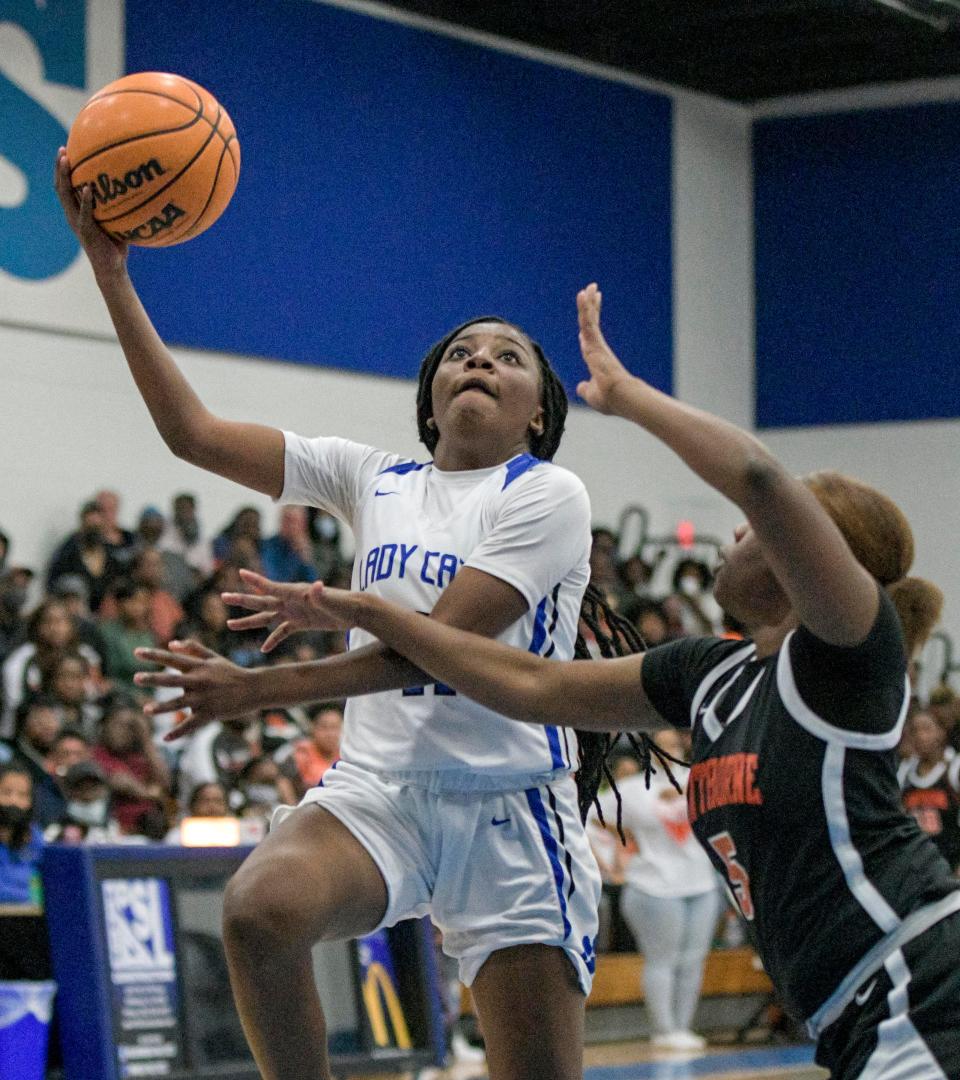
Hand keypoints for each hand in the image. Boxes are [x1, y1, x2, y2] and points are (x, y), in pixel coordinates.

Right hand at [54, 146, 128, 279]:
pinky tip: (87, 188)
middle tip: (62, 149)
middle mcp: (73, 215)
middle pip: (60, 187)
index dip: (62, 170)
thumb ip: (117, 205)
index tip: (66, 151)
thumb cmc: (117, 244)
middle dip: (59, 167)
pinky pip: (84, 213)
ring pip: (65, 196)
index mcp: (77, 211)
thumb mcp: (116, 220)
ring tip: (66, 161)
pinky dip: (85, 200)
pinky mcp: (86, 231)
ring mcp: (77, 222)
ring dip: (64, 177)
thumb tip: (135, 187)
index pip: (65, 187)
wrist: (113, 267)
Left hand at [133, 640, 257, 738]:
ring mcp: (204, 699)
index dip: (154, 655)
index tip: (137, 652)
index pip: (172, 659)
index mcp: (199, 667)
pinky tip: (165, 738)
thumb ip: (193, 648)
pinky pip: (191, 725)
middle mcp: (199, 682)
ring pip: (179, 704)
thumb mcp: (213, 657)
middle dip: (154, 679)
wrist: (254, 688)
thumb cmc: (231, 672)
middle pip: (172, 680)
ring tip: (146, 710)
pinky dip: (178, 733)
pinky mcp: (210, 714)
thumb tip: (171, 644)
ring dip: (162, 708)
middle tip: (136, 678)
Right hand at [222, 568, 357, 652]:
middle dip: (243, 600)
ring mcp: (295, 612)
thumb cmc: (345, 604)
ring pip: (267, 618)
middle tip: (223, 597)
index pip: (272, 587)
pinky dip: (273, 640)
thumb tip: (316, 585)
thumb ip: (322, 596)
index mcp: (296, 593)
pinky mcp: (302, 623)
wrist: (356, 611)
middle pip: (262, 601)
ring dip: (250, 622)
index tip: (240, 573)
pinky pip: (283, 632)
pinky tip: (263, 650)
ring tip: (231, 625)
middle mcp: (292, 601)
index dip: (256, 581)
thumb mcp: (333, 601)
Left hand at [575, 283, 634, 414]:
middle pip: (591, 324)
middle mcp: (597, 349)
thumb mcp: (592, 394)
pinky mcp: (596, 342)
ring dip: (588, 302)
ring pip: (589, 319)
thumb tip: (581, 387)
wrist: (621, 398)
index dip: (588, 327)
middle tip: (593, 291)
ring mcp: (597, 344)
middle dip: (591, 307)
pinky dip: (586, 308)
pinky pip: (588, 321)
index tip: (588, 317)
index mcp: (596, 359)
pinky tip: (583, 295)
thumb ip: (586, 389)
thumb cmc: (610, 400)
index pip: (590, 338)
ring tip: (589, 286)